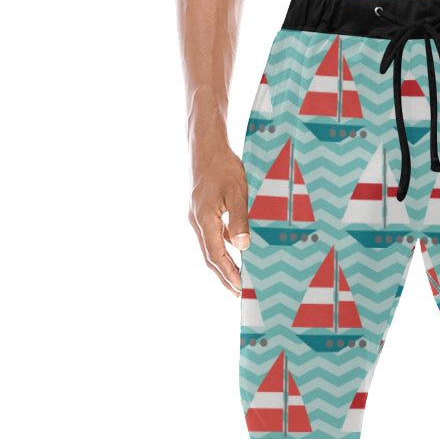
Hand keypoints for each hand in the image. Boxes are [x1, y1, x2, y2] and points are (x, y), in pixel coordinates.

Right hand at [188, 144, 249, 293]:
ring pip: (210, 247)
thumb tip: (242, 248)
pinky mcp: (202, 210)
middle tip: (238, 294)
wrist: (205, 144)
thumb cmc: (223, 166)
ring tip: (238, 278)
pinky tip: (236, 251)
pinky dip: (223, 248)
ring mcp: (198, 216)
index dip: (229, 275)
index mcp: (204, 220)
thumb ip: (240, 220)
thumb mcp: (237, 192)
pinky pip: (212, 235)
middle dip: (224, 277)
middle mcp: (197, 221)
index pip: (216, 257)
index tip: (240, 290)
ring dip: (223, 264)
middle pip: (210, 257)